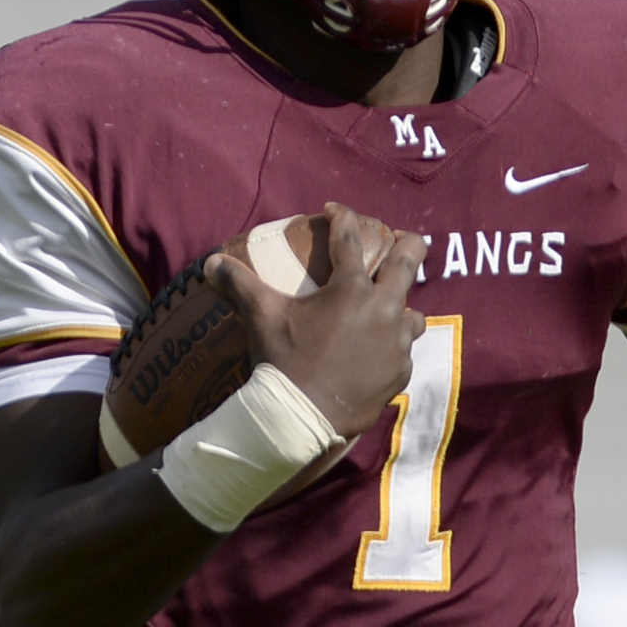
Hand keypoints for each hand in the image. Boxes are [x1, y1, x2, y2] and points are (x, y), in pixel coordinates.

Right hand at [209, 205, 426, 438]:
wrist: (303, 416)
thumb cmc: (283, 360)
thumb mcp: (261, 315)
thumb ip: (239, 283)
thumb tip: (211, 263)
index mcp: (352, 289)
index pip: (349, 238)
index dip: (342, 217)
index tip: (334, 210)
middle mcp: (384, 310)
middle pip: (409, 263)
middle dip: (410, 244)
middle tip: (404, 239)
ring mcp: (397, 344)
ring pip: (414, 315)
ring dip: (403, 306)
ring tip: (392, 307)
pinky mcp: (401, 373)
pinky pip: (404, 353)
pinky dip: (393, 348)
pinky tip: (379, 352)